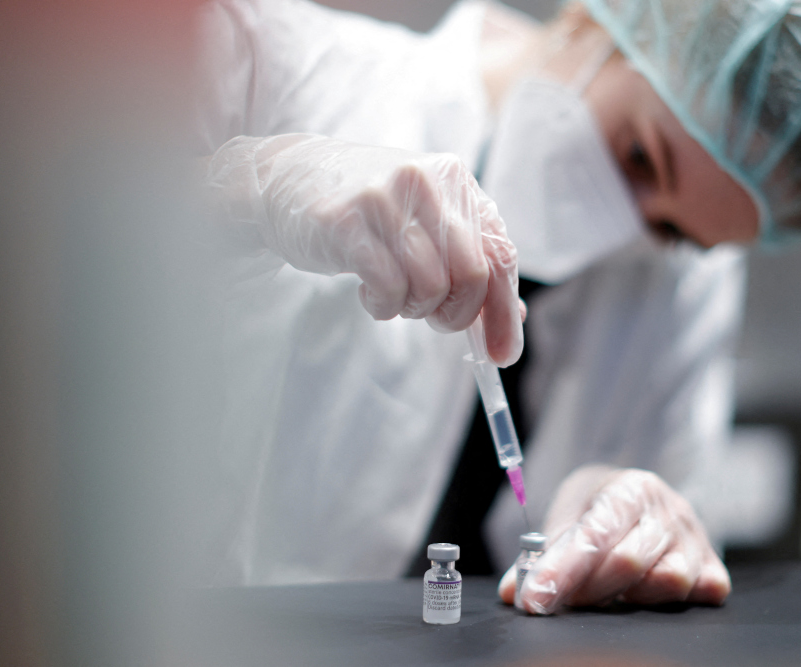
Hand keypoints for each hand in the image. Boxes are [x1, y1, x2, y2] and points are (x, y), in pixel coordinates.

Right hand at [205, 134, 522, 365]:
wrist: (286, 179)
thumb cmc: (366, 211)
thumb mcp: (424, 222)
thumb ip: (468, 260)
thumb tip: (515, 318)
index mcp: (458, 182)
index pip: (499, 255)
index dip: (504, 312)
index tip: (503, 355)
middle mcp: (430, 182)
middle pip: (472, 275)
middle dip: (456, 314)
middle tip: (431, 318)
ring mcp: (388, 198)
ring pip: (430, 286)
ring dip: (412, 308)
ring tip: (392, 295)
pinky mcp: (347, 221)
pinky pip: (388, 287)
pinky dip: (384, 305)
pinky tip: (370, 293)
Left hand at [498, 465, 730, 613]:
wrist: (637, 496)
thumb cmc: (598, 509)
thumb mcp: (566, 519)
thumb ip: (539, 556)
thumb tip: (513, 592)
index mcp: (629, 488)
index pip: (594, 533)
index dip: (561, 570)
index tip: (535, 599)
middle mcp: (668, 508)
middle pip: (629, 561)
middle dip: (588, 589)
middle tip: (563, 599)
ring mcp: (696, 538)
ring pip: (668, 581)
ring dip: (631, 597)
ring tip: (609, 593)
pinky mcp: (715, 567)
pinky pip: (701, 595)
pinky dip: (671, 603)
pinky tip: (646, 595)